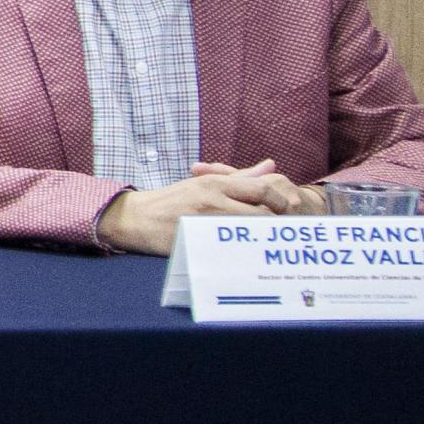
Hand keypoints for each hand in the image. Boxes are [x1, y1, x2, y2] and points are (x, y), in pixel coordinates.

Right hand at [95, 159, 302, 254]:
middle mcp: (213, 200)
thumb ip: (240, 177)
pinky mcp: (197, 241)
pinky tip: (248, 257)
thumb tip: (271, 166)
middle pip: (262, 213)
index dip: (282, 202)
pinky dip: (243, 253)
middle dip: (278, 225)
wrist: (134, 218)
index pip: (262, 189)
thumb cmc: (170, 201)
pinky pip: (230, 249)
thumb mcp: (203, 182)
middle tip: (286, 234)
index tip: (288, 212)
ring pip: (250, 232)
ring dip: (264, 240)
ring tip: (271, 247)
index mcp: (215, 183)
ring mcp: (204, 221)